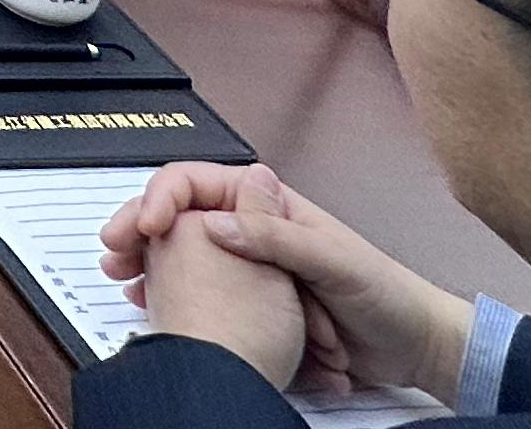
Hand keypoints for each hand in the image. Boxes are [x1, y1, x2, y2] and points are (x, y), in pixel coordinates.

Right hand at [100, 164, 471, 397]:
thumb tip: (216, 222)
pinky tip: (155, 305)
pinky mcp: (253, 303)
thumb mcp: (334, 260)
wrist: (414, 347)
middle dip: (141, 229)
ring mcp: (251, 267)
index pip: (198, 183)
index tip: (144, 226)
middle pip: (181, 217)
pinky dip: (174, 297)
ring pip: (185, 255)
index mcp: (269, 205)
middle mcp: (255, 230)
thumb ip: (278, 237)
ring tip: (126, 281)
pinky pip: (202, 293)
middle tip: (115, 251)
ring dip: (151, 264)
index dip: (162, 197)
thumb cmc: (387, 294)